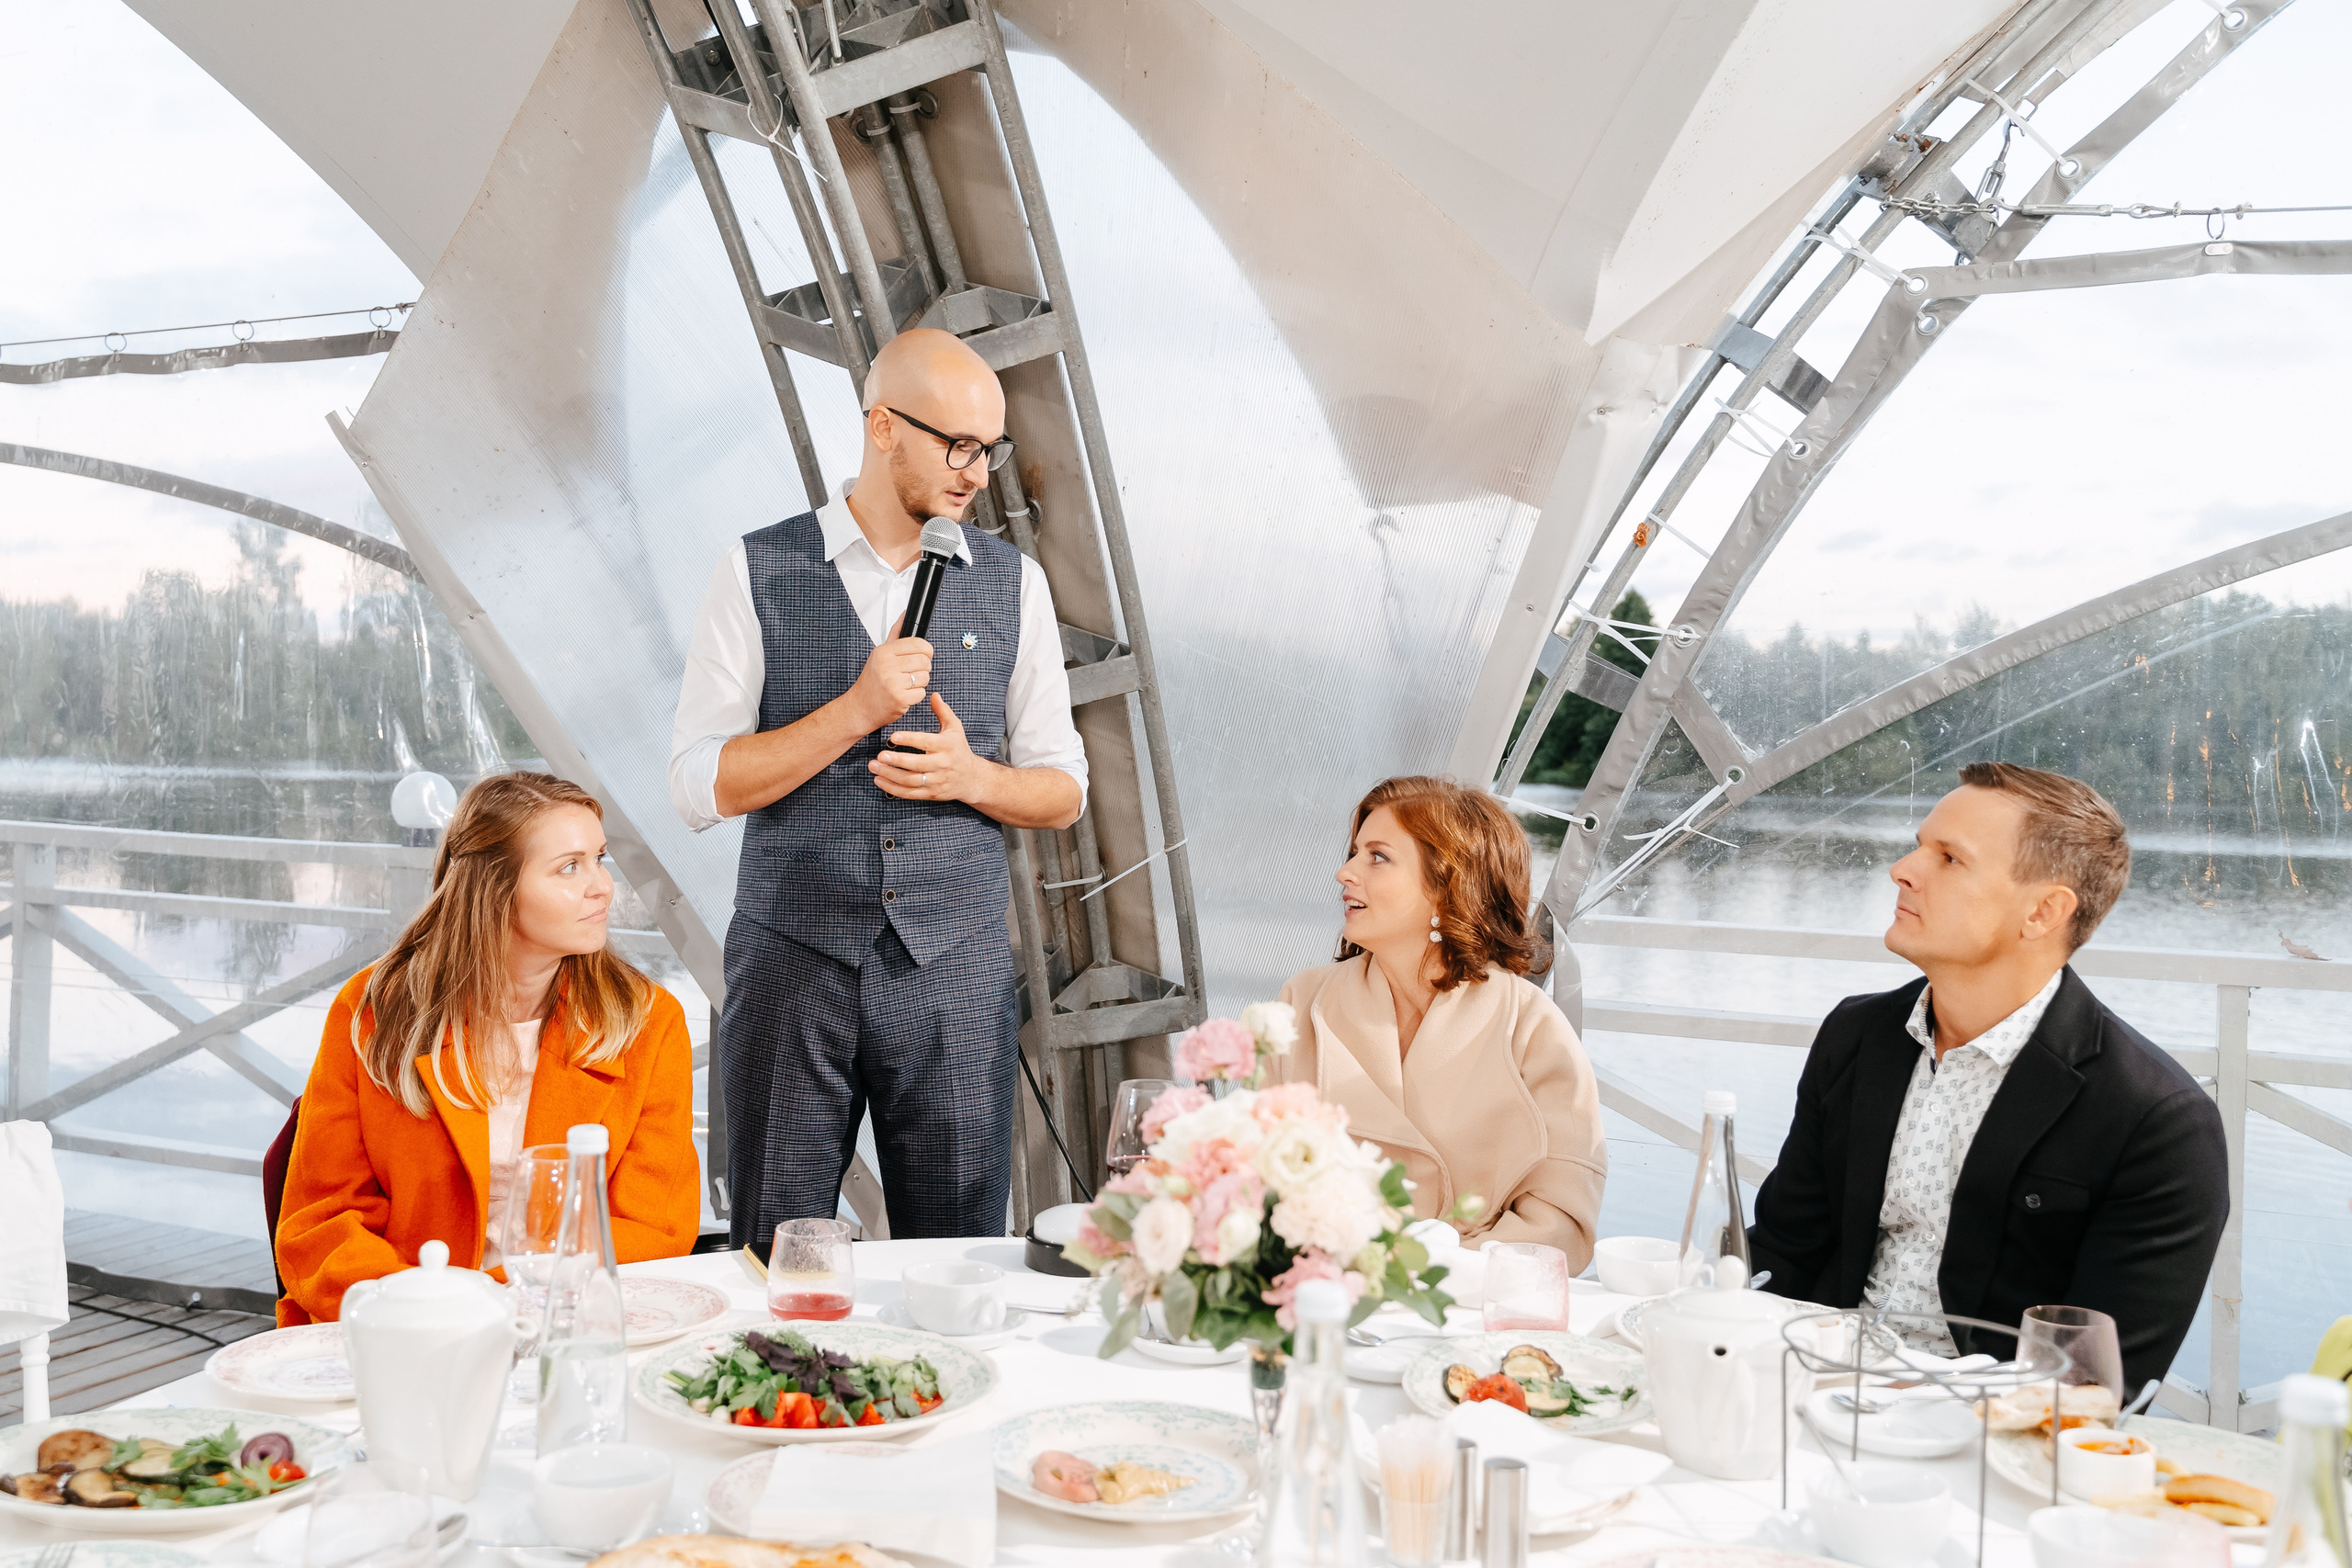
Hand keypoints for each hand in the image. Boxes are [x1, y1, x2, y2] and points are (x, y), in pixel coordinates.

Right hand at [847, 615, 932, 731]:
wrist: (860, 707)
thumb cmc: (871, 681)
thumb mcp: (880, 654)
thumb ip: (895, 634)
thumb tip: (905, 614)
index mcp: (884, 652)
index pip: (918, 644)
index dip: (926, 650)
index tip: (923, 655)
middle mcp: (887, 666)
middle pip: (925, 661)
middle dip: (923, 668)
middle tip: (912, 673)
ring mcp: (893, 683)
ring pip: (925, 677)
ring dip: (920, 682)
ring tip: (906, 684)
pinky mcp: (899, 699)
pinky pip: (921, 693)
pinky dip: (916, 696)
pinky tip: (904, 694)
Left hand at [872, 694, 984, 803]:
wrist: (972, 778)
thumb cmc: (959, 749)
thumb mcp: (955, 728)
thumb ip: (943, 711)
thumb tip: (933, 694)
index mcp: (946, 746)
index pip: (926, 742)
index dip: (910, 739)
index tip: (893, 737)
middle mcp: (942, 764)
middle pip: (917, 765)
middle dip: (897, 761)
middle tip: (879, 756)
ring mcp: (937, 781)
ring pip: (911, 781)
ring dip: (890, 775)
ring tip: (874, 766)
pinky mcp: (931, 794)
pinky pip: (910, 794)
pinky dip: (893, 788)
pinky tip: (879, 780)